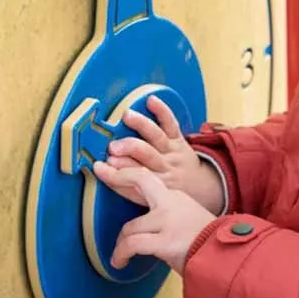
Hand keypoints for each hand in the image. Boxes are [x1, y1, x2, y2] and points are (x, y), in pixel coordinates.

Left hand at [92, 162, 215, 275]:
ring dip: (121, 243)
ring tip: (120, 255)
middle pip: (141, 179)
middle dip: (118, 175)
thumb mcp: (189, 220)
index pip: (148, 179)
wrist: (226, 257)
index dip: (128, 174)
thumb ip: (169, 216)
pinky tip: (120, 262)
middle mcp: (172, 202)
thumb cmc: (208, 244)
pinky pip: (132, 245)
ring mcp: (168, 220)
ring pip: (130, 227)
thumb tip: (146, 226)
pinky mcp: (165, 241)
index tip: (112, 171)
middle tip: (100, 171)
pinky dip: (121, 254)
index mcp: (177, 197)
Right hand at [106, 95, 224, 213]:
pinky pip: (171, 123)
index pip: (132, 178)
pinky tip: (151, 100)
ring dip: (142, 125)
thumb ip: (128, 186)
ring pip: (157, 136)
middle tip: (112, 146)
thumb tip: (103, 170)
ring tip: (127, 116)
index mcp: (154, 184)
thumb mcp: (149, 197)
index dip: (115, 172)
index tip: (100, 166)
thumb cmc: (165, 190)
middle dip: (128, 149)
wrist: (198, 186)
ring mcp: (171, 151)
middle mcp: (164, 167)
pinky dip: (162, 110)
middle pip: (145, 156)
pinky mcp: (178, 139)